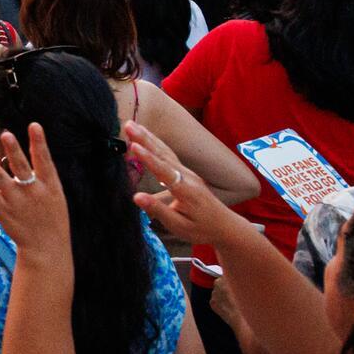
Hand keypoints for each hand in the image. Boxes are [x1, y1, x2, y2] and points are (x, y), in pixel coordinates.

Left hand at [0, 125, 71, 267]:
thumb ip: (42, 175)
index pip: (45, 161)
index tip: (34, 125)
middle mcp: (32, 191)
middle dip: (14, 150)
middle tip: (6, 134)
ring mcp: (15, 200)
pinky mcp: (2, 208)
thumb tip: (30, 151)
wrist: (45, 247)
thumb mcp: (55, 195)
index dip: (39, 143)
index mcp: (50, 186)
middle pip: (21, 167)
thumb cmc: (52, 217)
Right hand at [121, 123, 259, 252]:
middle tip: (128, 124)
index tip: (133, 146)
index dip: (147, 158)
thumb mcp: (179, 226)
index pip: (163, 170)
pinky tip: (147, 137)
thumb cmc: (201, 229)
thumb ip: (158, 210)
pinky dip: (156, 143)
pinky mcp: (186, 173)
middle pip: (163, 154)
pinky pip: (168, 155)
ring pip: (166, 151)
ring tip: (133, 125)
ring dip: (148, 137)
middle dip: (144, 138)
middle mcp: (186, 176)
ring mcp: (187, 173)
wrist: (226, 226)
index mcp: (185, 190)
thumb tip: (136, 197)